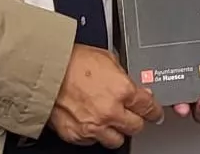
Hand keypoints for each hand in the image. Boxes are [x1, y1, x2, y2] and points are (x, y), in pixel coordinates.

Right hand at [48, 44, 163, 147]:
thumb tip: (135, 86)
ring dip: (116, 131)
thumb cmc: (71, 61)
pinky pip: (93, 141)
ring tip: (110, 120)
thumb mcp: (106, 57)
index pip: (148, 107)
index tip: (155, 113)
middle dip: (136, 120)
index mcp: (122, 90)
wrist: (44, 71)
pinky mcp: (77, 135)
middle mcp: (111, 111)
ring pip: (116, 140)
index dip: (154, 110)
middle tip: (131, 114)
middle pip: (136, 127)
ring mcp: (94, 126)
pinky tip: (90, 121)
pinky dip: (94, 134)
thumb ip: (123, 75)